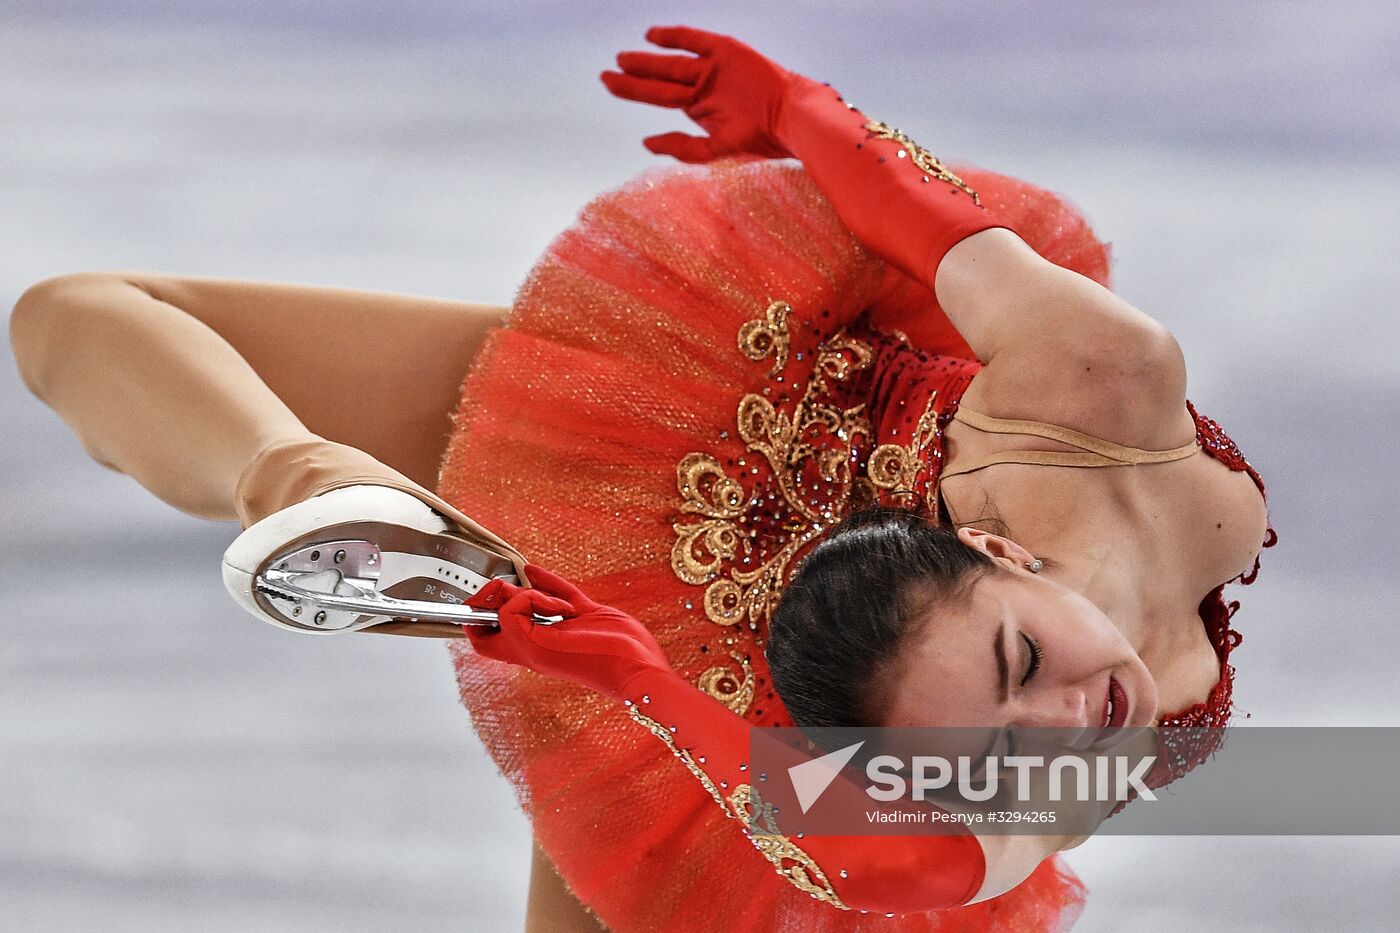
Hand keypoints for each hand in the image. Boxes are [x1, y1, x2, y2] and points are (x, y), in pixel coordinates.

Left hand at [463, 564, 670, 699]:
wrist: (635, 665)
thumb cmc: (592, 664)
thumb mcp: (539, 646)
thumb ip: (515, 622)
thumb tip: (508, 602)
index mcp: (524, 652)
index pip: (484, 638)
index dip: (476, 618)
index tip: (480, 601)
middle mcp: (539, 638)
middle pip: (504, 616)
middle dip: (498, 598)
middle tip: (505, 587)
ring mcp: (562, 625)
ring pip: (532, 601)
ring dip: (529, 589)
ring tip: (538, 591)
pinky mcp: (585, 614)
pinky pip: (561, 591)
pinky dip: (546, 579)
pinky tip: (532, 569)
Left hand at [600, 25, 804, 162]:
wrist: (791, 118)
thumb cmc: (761, 139)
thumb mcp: (717, 150)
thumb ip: (683, 148)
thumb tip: (646, 143)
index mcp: (698, 107)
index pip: (656, 96)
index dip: (630, 89)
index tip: (608, 83)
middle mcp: (701, 85)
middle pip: (658, 78)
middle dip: (631, 76)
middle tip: (605, 73)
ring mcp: (712, 67)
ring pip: (671, 62)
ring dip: (646, 59)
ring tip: (622, 59)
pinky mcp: (726, 50)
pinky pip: (695, 40)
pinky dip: (674, 37)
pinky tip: (652, 36)